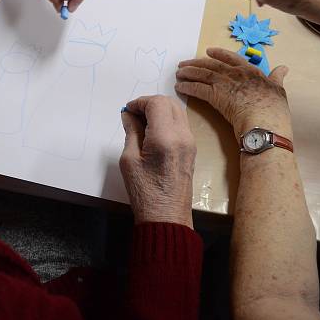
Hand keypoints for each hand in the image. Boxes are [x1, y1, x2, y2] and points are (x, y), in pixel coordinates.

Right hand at [119, 95, 196, 226]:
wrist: (167, 217)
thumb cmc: (144, 192)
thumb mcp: (129, 160)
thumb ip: (131, 132)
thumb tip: (129, 115)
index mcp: (165, 138)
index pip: (156, 103)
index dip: (139, 102)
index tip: (127, 111)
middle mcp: (182, 136)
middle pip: (169, 103)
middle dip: (149, 103)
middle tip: (133, 115)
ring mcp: (190, 142)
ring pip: (177, 111)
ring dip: (159, 110)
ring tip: (142, 124)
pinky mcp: (192, 149)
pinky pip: (180, 123)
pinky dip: (166, 120)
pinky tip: (152, 132)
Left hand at [175, 48, 291, 139]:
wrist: (265, 123)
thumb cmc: (274, 111)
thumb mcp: (279, 90)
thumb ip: (277, 78)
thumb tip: (284, 68)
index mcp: (251, 72)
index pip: (232, 58)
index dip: (219, 54)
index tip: (208, 51)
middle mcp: (236, 74)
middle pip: (212, 65)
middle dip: (196, 63)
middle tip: (184, 64)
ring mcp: (225, 84)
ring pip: (202, 74)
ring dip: (189, 73)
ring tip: (178, 73)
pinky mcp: (215, 96)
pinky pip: (198, 89)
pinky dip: (187, 87)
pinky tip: (179, 87)